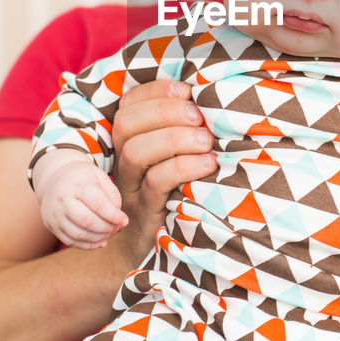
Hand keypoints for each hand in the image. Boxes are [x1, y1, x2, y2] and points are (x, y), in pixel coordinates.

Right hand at [36, 159, 128, 248]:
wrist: (53, 179)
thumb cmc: (82, 178)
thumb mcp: (99, 176)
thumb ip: (112, 194)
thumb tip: (119, 217)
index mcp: (77, 184)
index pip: (98, 204)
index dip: (114, 216)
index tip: (124, 221)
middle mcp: (62, 200)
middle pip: (87, 221)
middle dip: (107, 228)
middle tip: (117, 228)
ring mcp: (54, 214)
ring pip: (78, 234)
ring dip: (98, 238)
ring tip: (110, 233)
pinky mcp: (51, 225)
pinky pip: (70, 241)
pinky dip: (88, 245)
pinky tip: (101, 241)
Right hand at [110, 80, 216, 263]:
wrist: (147, 251)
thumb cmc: (173, 194)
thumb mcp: (174, 158)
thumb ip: (185, 129)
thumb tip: (215, 98)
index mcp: (131, 141)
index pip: (129, 104)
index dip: (155, 91)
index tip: (187, 89)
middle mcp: (124, 162)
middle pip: (126, 124)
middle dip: (164, 111)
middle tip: (199, 116)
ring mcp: (131, 188)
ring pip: (136, 152)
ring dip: (174, 139)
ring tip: (207, 141)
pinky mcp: (145, 212)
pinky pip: (155, 183)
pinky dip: (183, 168)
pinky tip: (209, 165)